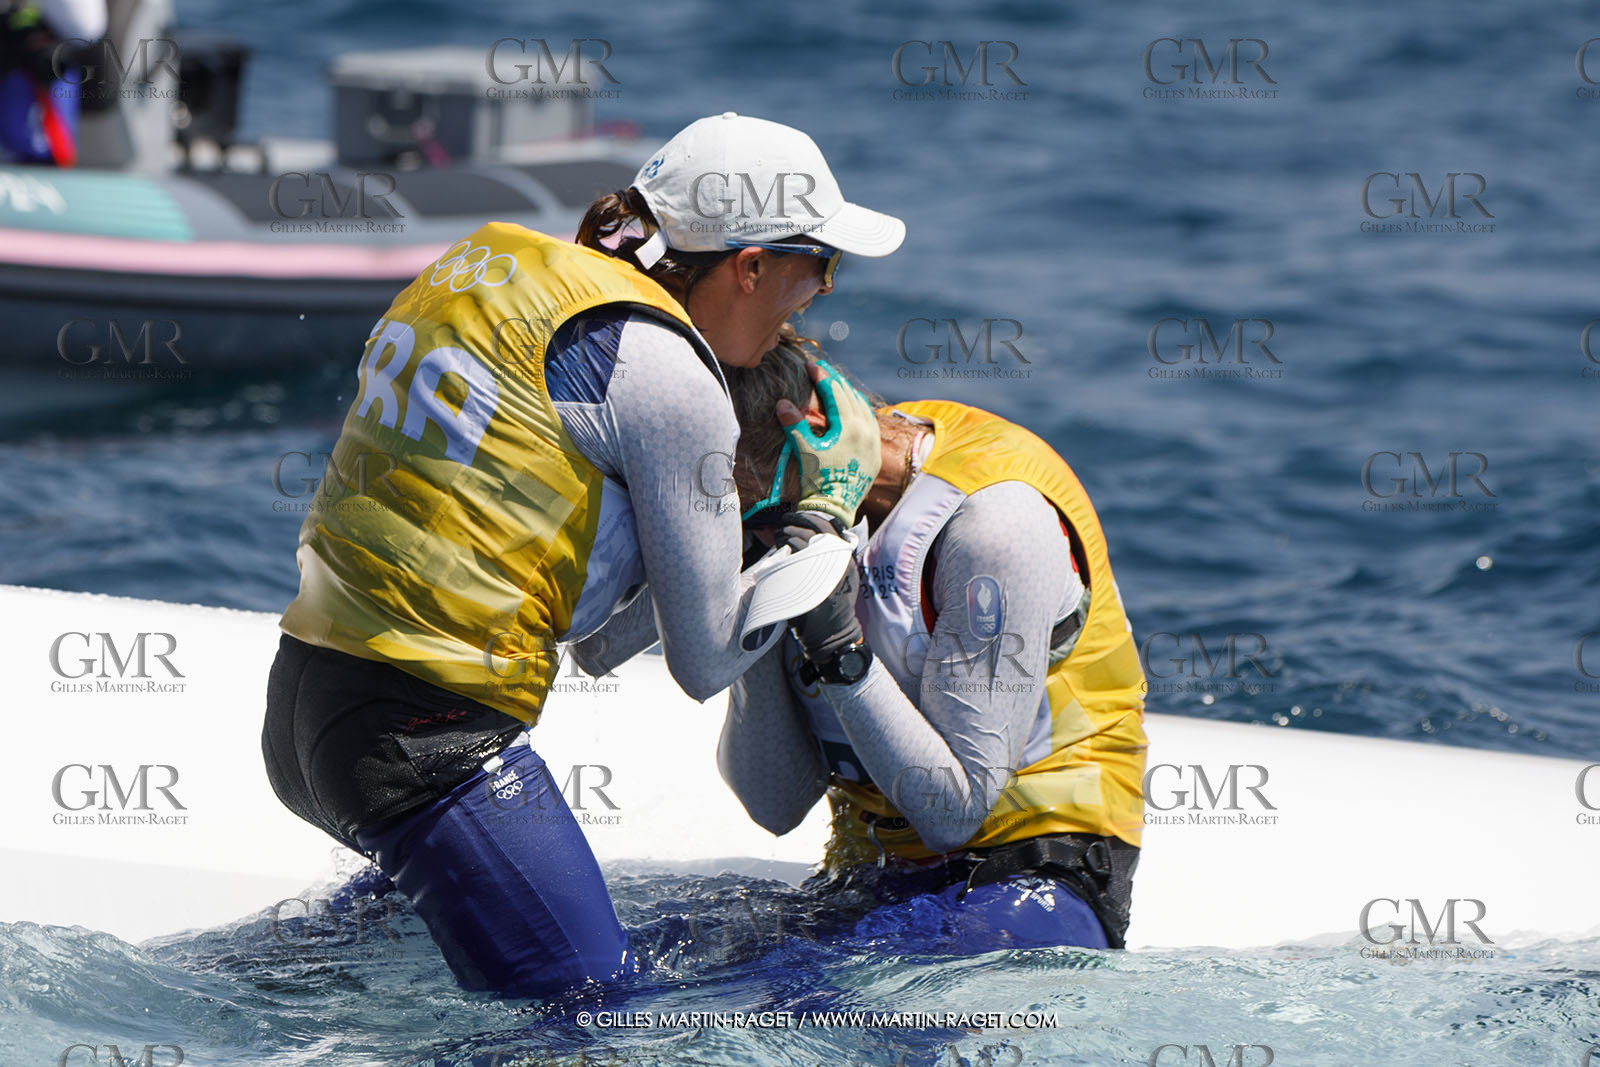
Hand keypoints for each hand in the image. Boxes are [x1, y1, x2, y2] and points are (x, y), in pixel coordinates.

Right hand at [777, 360, 880, 526]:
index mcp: (849, 427)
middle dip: (836, 382)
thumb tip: (783, 402)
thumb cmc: (817, 479)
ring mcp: (873, 443)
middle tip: (823, 371)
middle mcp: (866, 431)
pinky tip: (853, 412)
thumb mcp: (804, 450)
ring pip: (864, 409)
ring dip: (850, 396)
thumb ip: (794, 424)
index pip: (836, 394)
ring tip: (838, 386)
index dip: (822, 377)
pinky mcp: (874, 455)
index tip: (812, 366)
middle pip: (852, 397)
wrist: (834, 509)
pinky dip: (860, 413)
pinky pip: (871, 424)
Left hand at [779, 512, 864, 661]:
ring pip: (807, 542)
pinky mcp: (817, 582)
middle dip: (798, 523)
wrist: (834, 636)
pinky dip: (789, 551)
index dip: (810, 518)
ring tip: (782, 536)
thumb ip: (828, 559)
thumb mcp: (838, 579)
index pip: (829, 527)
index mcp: (846, 559)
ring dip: (791, 535)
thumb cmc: (832, 608)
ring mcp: (829, 571)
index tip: (796, 516)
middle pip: (818, 531)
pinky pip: (800, 559)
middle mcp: (842, 562)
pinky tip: (782, 552)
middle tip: (784, 524)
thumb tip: (806, 539)